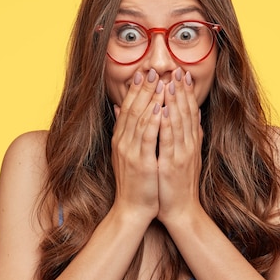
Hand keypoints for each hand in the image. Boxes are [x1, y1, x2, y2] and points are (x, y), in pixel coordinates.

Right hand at [111, 69, 164, 220]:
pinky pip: (147, 137)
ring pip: (140, 119)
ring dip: (150, 99)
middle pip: (133, 109)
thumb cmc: (136, 182)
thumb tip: (119, 108)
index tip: (144, 72)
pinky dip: (153, 121)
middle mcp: (123, 142)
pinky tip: (160, 108)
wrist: (132, 209)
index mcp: (121, 140)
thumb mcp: (127, 154)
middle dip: (144, 88)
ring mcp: (130, 152)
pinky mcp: (141, 162)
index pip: (128, 108)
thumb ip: (125, 131)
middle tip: (152, 70)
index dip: (136, 90)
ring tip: (160, 82)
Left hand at [157, 68, 203, 223]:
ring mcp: (181, 154)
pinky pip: (169, 140)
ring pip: (179, 123)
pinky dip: (166, 124)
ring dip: (175, 102)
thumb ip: (187, 134)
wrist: (180, 210)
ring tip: (170, 83)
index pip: (189, 111)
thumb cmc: (177, 183)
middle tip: (178, 70)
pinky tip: (163, 111)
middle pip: (185, 112)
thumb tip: (191, 114)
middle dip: (181, 90)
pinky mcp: (172, 164)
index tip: (182, 73)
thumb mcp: (184, 155)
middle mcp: (188, 145)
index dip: (185, 92)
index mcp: (190, 142)